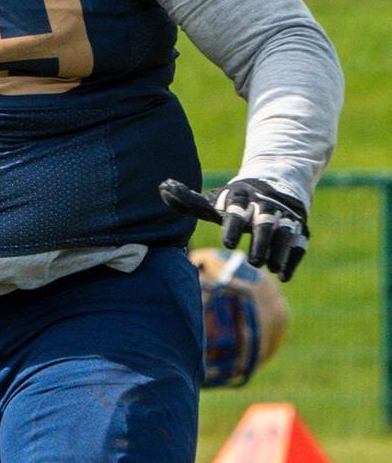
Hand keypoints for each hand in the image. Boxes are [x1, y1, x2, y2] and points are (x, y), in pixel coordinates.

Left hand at [160, 177, 308, 280]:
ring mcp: (284, 217)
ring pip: (285, 233)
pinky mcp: (299, 227)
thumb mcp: (213, 201)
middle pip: (265, 223)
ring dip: (279, 251)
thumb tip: (163, 187)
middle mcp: (265, 206)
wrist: (274, 187)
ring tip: (271, 268)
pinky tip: (284, 276)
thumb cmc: (234, 201)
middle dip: (260, 242)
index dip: (233, 226)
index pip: (237, 212)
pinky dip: (293, 258)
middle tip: (254, 262)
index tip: (227, 244)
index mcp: (241, 198)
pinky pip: (299, 243)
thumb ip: (189, 201)